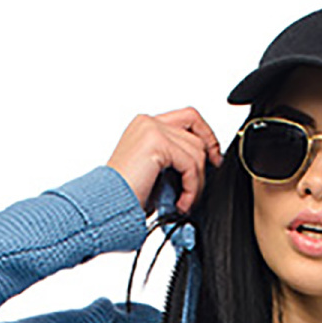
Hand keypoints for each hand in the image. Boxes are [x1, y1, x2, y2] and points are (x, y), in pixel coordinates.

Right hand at [107, 107, 222, 217]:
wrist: (107, 205)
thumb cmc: (124, 196)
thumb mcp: (154, 172)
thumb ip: (174, 160)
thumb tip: (201, 166)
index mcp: (146, 126)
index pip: (188, 117)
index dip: (206, 134)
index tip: (214, 157)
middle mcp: (148, 122)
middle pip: (195, 130)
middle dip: (205, 160)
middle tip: (200, 186)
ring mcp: (152, 129)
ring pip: (196, 150)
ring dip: (196, 183)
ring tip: (183, 202)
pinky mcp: (156, 143)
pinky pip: (190, 164)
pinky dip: (191, 188)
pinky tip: (180, 203)